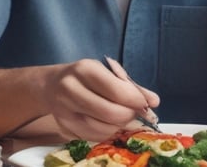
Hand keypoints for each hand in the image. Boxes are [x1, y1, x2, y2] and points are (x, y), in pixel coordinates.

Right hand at [44, 59, 159, 141]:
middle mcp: (70, 88)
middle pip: (111, 113)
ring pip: (104, 128)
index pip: (117, 91)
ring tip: (120, 116)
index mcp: (84, 69)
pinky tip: (107, 123)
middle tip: (133, 112)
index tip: (145, 104)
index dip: (136, 101)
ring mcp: (65, 109)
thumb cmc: (85, 77)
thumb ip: (131, 87)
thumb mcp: (106, 73)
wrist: (51, 85)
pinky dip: (108, 133)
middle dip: (129, 116)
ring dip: (119, 126)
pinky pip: (95, 137)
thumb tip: (154, 101)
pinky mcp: (64, 125)